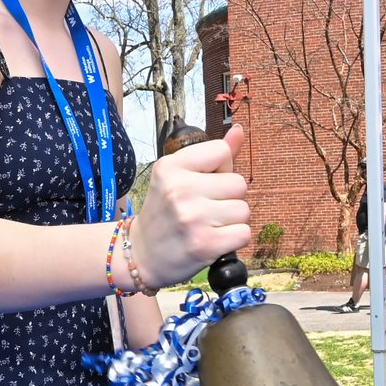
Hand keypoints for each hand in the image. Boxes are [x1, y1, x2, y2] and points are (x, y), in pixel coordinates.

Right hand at [133, 125, 249, 289]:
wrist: (141, 256)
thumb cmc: (166, 212)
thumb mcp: (180, 176)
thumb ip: (213, 155)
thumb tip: (239, 129)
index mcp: (171, 166)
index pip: (222, 151)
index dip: (220, 169)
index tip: (203, 184)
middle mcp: (179, 189)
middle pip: (239, 183)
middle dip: (229, 197)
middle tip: (205, 209)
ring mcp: (192, 218)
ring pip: (244, 210)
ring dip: (232, 220)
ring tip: (208, 225)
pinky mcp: (204, 244)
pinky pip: (244, 233)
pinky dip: (234, 239)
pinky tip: (214, 240)